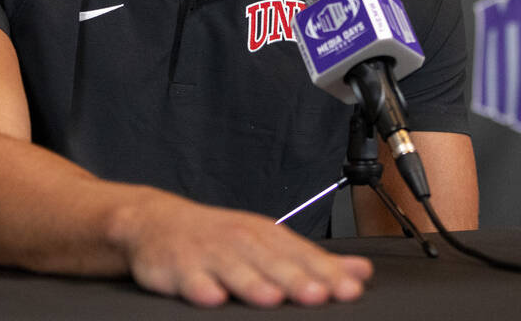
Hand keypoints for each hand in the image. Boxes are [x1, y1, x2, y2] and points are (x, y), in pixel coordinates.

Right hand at [109, 190, 372, 306]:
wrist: (157, 222)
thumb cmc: (222, 239)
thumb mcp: (269, 242)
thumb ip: (314, 261)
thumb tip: (362, 272)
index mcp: (266, 236)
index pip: (302, 257)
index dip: (326, 274)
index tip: (350, 289)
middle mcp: (241, 242)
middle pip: (272, 264)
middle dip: (296, 279)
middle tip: (318, 295)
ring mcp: (208, 254)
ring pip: (234, 270)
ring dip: (253, 283)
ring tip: (272, 298)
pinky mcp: (178, 267)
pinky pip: (190, 278)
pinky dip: (201, 287)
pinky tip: (213, 297)